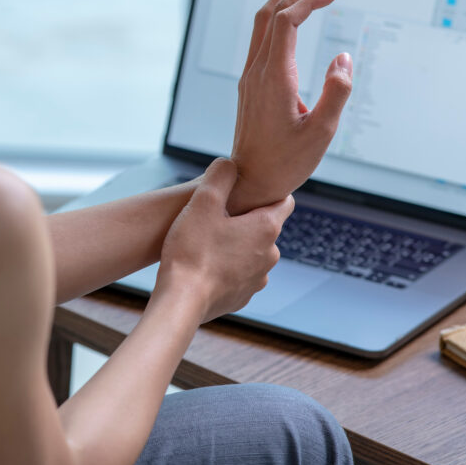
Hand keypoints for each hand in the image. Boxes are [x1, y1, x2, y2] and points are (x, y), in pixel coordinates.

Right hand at [154, 158, 293, 323]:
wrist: (181, 300)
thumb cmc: (192, 250)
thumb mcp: (202, 202)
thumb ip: (219, 176)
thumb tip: (229, 164)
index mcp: (266, 228)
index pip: (284, 201)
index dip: (267, 192)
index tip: (249, 190)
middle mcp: (270, 255)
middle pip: (264, 228)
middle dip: (245, 220)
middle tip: (217, 215)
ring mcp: (258, 279)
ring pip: (251, 253)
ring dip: (235, 245)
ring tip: (207, 242)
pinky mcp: (242, 297)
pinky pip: (239, 275)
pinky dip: (227, 268)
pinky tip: (204, 266)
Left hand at [228, 0, 352, 214]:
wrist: (251, 179)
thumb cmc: (286, 161)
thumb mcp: (321, 133)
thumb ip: (335, 92)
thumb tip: (343, 58)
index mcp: (273, 78)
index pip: (287, 22)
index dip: (310, 0)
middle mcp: (257, 70)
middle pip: (271, 12)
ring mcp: (251, 75)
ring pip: (262, 22)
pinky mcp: (252, 82)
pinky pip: (261, 37)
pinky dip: (277, 15)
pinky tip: (289, 11)